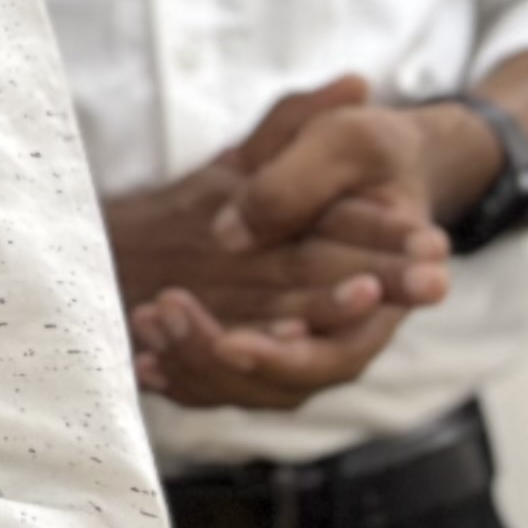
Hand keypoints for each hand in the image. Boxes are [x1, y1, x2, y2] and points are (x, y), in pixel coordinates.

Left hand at [111, 78, 453, 411]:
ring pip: (252, 386)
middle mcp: (348, 333)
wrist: (362, 164)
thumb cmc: (360, 150)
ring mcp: (303, 344)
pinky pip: (220, 382)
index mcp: (385, 292)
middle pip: (294, 374)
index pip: (347, 340)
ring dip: (197, 361)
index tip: (244, 338)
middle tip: (175, 308)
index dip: (294, 349)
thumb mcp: (345, 140)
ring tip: (152, 315)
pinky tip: (141, 359)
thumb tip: (231, 233)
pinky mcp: (262, 342)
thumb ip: (295, 182)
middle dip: (232, 354)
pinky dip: (181, 374)